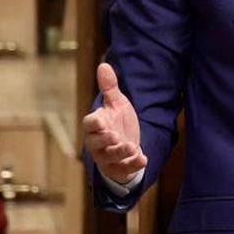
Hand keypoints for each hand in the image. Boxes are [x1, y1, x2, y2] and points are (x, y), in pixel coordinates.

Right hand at [83, 63, 146, 183]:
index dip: (94, 123)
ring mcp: (108, 157)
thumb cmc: (117, 123)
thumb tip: (103, 65)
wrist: (127, 146)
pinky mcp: (119, 168)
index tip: (102, 120)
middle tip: (115, 136)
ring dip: (121, 153)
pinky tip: (143, 159)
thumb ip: (110, 88)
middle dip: (105, 140)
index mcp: (96, 125)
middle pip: (96, 142)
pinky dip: (133, 165)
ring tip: (132, 147)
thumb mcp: (116, 105)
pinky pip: (124, 169)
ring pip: (110, 157)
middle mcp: (98, 143)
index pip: (89, 124)